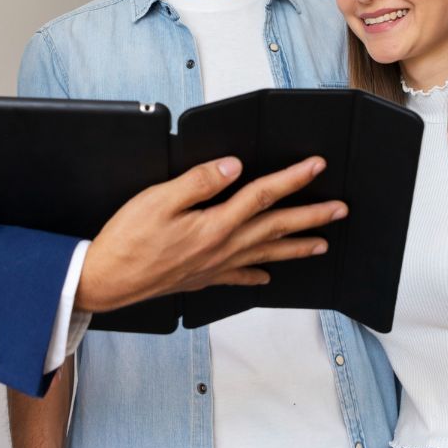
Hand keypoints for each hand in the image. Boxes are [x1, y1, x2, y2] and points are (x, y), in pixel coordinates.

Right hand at [75, 155, 345, 313]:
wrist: (107, 281)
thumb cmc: (128, 240)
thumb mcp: (159, 199)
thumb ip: (199, 181)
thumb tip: (233, 166)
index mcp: (215, 224)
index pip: (263, 195)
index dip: (292, 178)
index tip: (316, 166)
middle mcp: (223, 247)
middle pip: (276, 227)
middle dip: (311, 216)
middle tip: (340, 210)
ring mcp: (215, 266)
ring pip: (267, 254)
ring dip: (297, 247)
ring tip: (322, 243)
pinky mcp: (203, 278)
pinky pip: (240, 278)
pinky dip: (258, 276)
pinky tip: (268, 278)